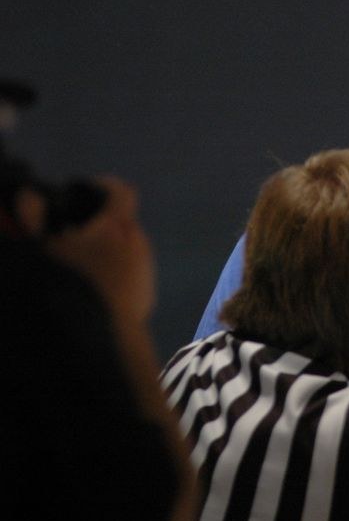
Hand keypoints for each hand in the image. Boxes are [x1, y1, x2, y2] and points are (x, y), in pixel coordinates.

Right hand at [40, 176, 155, 327]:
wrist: (103, 333)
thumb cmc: (72, 283)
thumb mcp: (43, 248)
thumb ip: (34, 217)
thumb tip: (30, 194)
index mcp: (116, 225)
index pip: (122, 193)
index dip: (106, 187)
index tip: (88, 192)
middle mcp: (138, 242)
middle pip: (122, 223)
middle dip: (100, 226)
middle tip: (71, 237)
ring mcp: (146, 269)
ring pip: (127, 251)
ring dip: (108, 252)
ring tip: (79, 268)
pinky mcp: (147, 294)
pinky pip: (130, 275)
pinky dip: (114, 275)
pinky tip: (93, 290)